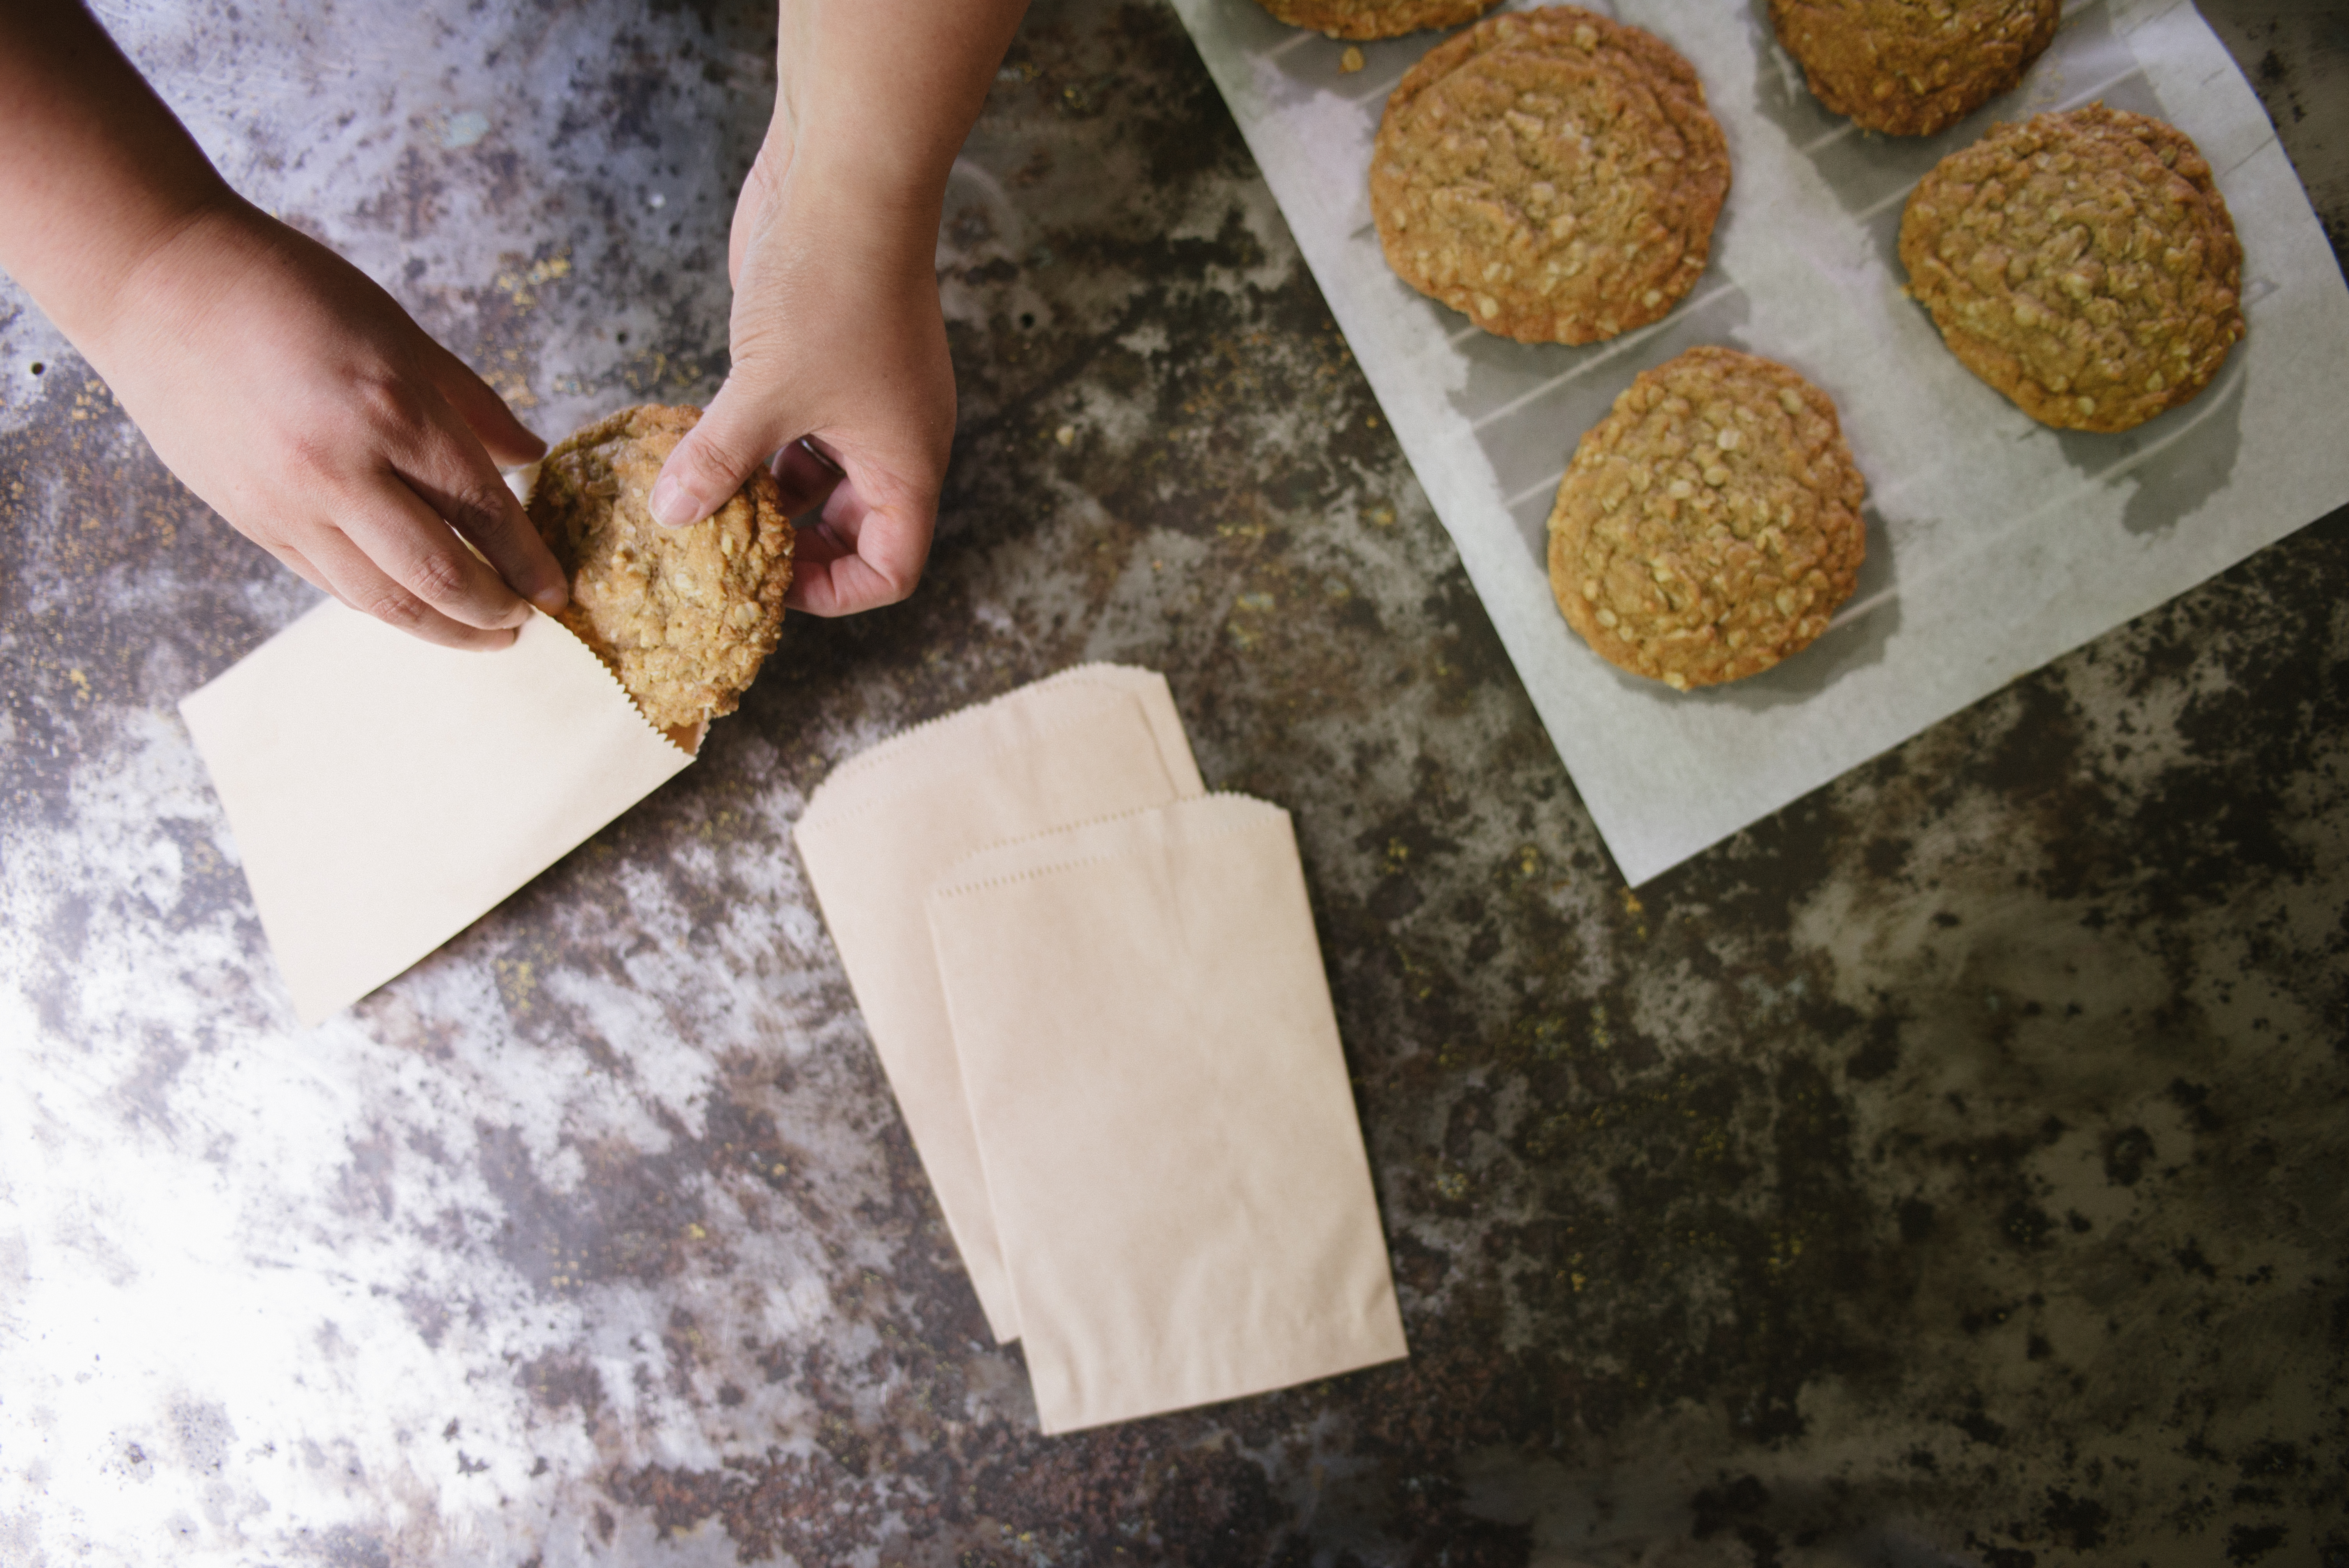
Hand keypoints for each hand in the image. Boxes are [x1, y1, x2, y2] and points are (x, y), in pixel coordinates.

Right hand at [85, 200, 565, 649]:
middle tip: (527, 623)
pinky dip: (384, 603)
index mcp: (391, 408)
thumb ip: (470, 405)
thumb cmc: (288, 290)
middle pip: (438, 574)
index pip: (483, 510)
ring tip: (484, 634)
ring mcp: (287, 502)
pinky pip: (331, 582)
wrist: (154, 282)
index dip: (529, 561)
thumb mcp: (398, 331)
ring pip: (382, 598)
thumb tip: (532, 456)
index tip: (558, 591)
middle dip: (494, 612)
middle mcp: (340, 468)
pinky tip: (415, 605)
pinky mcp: (250, 519)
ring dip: (443, 629)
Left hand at [645, 0, 1027, 616]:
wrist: (845, 183)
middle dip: (793, 547)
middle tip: (723, 550)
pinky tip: (706, 444)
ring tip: (706, 501)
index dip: (835, 591)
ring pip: (820, 479)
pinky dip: (759, 447)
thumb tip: (670, 515)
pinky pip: (798, 429)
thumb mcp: (764, 393)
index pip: (890, 566)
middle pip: (854, 530)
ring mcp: (861, 401)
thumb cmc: (831, 291)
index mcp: (906, 463)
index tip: (769, 583)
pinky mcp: (826, 363)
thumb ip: (718, 461)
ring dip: (767, 496)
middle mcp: (893, 439)